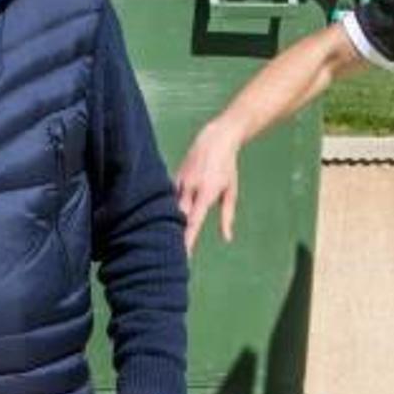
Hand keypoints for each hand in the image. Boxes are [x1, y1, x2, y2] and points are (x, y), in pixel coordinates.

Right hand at [175, 121, 242, 253]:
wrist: (215, 139)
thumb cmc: (227, 168)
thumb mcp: (231, 192)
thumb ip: (227, 216)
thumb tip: (226, 238)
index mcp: (206, 193)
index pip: (194, 221)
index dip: (187, 239)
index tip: (183, 254)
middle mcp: (190, 187)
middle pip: (178, 217)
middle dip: (174, 234)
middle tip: (171, 254)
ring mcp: (180, 181)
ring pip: (170, 207)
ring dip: (168, 222)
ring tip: (164, 239)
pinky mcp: (174, 176)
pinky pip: (169, 196)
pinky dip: (167, 207)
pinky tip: (162, 219)